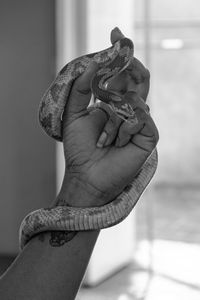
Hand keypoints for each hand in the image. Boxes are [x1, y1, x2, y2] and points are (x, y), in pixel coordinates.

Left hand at [53, 31, 158, 208]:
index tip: (115, 35)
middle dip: (129, 64)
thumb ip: (81, 89)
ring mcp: (140, 123)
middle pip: (138, 79)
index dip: (120, 56)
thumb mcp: (73, 115)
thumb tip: (92, 64)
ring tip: (104, 141)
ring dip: (114, 117)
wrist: (87, 176)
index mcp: (113, 104)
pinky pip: (141, 119)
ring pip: (136, 99)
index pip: (121, 76)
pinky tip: (115, 144)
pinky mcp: (148, 136)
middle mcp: (129, 111)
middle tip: (120, 52)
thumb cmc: (80, 149)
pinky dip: (124, 128)